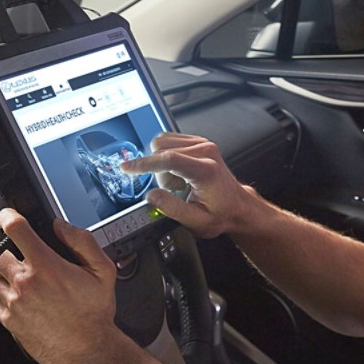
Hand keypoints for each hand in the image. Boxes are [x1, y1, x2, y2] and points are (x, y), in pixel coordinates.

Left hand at [0, 209, 121, 363]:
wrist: (88, 351)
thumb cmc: (95, 314)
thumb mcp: (103, 271)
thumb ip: (82, 242)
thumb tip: (61, 226)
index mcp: (46, 266)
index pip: (15, 229)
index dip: (7, 215)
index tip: (6, 214)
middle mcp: (25, 282)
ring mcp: (14, 302)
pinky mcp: (9, 321)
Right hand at [121, 132, 260, 238]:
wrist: (237, 206)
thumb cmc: (220, 214)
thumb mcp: (196, 222)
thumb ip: (171, 209)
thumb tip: (151, 196)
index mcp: (206, 170)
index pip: (168, 159)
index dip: (144, 163)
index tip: (127, 168)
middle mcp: (205, 151)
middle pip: (161, 150)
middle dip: (158, 172)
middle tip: (175, 190)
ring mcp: (202, 144)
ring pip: (162, 143)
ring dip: (162, 164)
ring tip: (178, 182)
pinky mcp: (198, 142)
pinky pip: (169, 141)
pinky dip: (167, 158)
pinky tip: (179, 173)